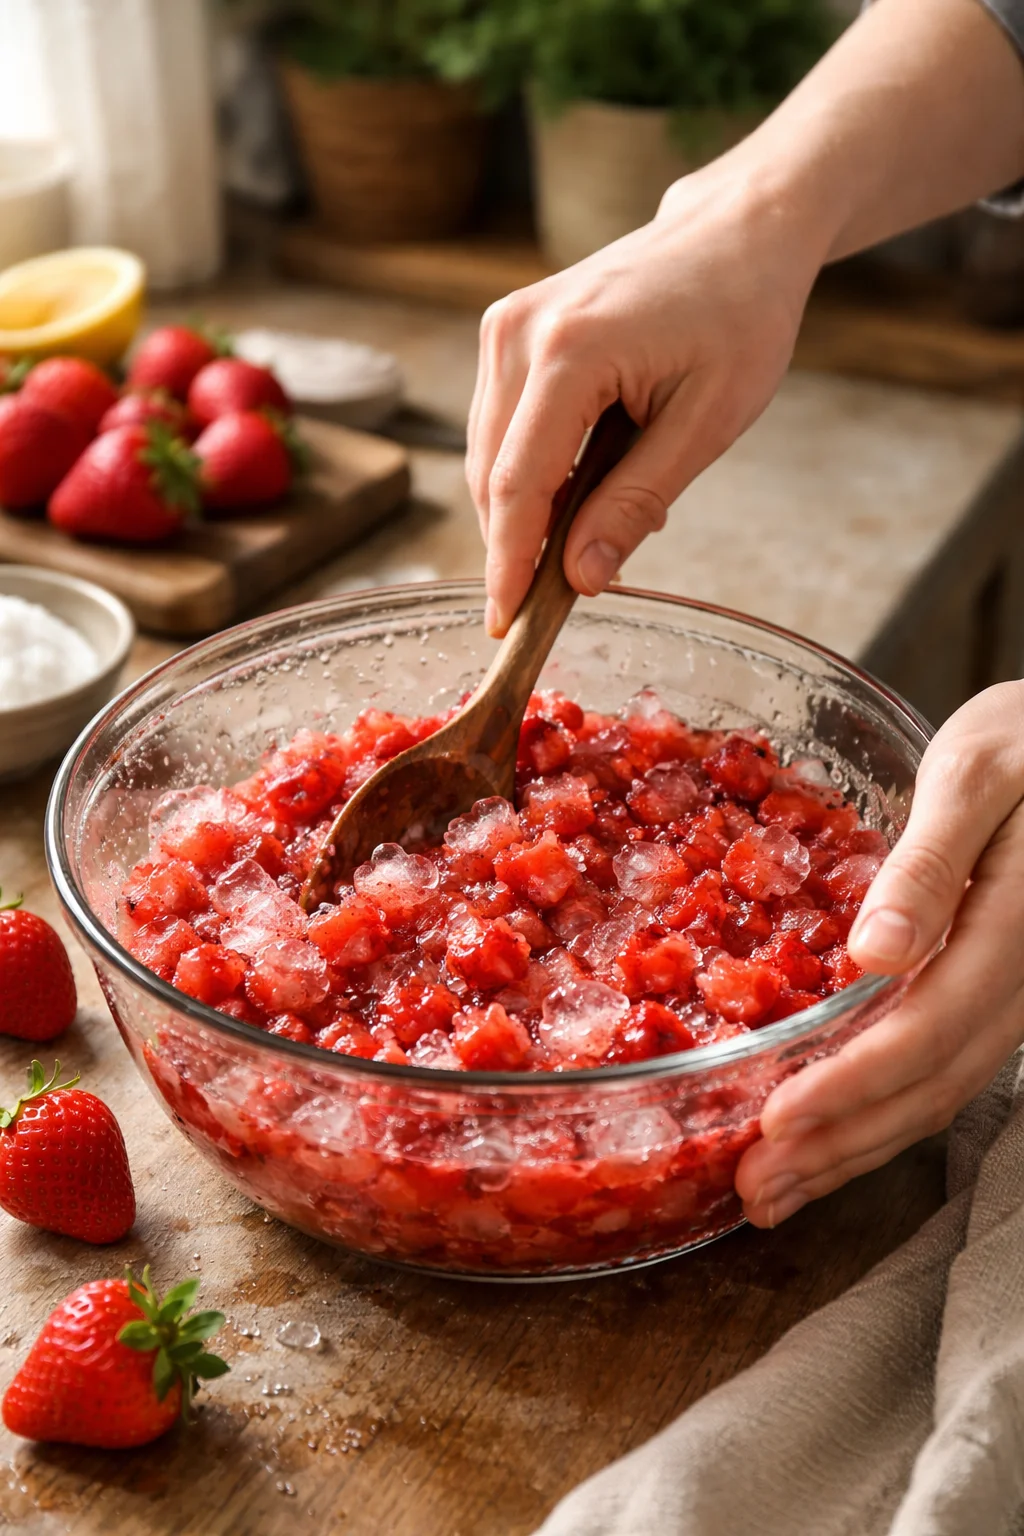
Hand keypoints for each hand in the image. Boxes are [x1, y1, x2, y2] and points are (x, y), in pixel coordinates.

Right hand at [466, 160, 829, 635]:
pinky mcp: (508, 330)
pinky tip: (584, 488)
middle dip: (514, 547)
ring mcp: (505, 325)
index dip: (508, 565)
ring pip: (486, 455)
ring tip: (590, 533)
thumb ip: (636, 503)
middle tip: (552, 603)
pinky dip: (532, 472)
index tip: (507, 625)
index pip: (518, 485)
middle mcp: (518, 331)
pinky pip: (500, 426)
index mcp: (569, 351)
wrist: (736, 233)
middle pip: (490, 475)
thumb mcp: (707, 423)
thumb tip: (581, 579)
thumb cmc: (739, 315)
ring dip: (525, 512)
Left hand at [737, 681, 1023, 1226]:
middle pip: (930, 1086)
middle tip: (756, 1192)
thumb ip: (931, 865)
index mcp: (1015, 929)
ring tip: (778, 1189)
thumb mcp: (976, 775)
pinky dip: (884, 1109)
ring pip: (940, 1092)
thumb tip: (876, 952)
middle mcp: (1021, 980)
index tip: (775, 1124)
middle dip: (841, 1145)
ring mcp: (1015, 993)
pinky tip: (832, 1128)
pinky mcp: (997, 990)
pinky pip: (944, 1066)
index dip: (851, 1088)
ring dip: (858, 1146)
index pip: (927, 1033)